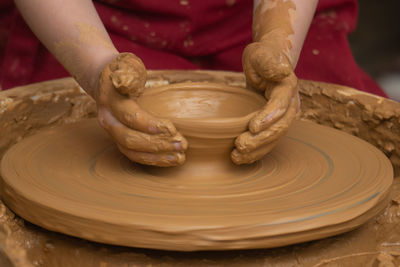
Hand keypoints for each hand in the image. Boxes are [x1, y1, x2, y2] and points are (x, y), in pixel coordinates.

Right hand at [96, 53, 187, 166]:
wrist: (105, 81)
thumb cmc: (123, 70)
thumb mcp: (126, 65)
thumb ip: (129, 74)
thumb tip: (128, 84)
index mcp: (110, 100)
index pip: (129, 116)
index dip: (149, 124)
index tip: (171, 127)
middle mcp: (108, 119)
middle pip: (130, 138)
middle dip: (158, 144)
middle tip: (182, 144)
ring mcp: (112, 132)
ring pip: (131, 151)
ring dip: (157, 157)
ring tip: (180, 157)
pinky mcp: (119, 141)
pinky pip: (135, 155)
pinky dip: (153, 160)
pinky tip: (171, 160)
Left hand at [231, 40, 299, 164]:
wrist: (266, 63)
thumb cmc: (262, 57)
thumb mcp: (262, 54)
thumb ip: (270, 63)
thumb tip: (283, 71)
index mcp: (288, 88)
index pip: (280, 106)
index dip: (268, 118)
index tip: (252, 127)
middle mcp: (289, 105)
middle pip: (279, 127)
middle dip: (260, 140)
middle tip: (239, 145)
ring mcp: (283, 117)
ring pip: (274, 139)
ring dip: (257, 150)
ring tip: (237, 157)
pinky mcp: (274, 124)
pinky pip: (268, 142)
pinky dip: (256, 152)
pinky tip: (241, 159)